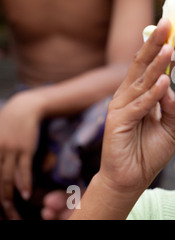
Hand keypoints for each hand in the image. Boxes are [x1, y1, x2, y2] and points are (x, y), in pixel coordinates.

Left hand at [0, 91, 43, 218]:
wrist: (25, 108)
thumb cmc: (9, 123)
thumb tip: (1, 169)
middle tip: (1, 213)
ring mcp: (10, 150)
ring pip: (7, 178)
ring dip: (10, 195)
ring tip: (11, 209)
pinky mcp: (24, 148)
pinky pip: (23, 169)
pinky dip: (24, 183)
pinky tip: (25, 193)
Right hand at [97, 18, 174, 195]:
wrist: (130, 179)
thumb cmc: (148, 151)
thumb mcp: (170, 128)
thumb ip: (173, 109)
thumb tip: (174, 90)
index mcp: (141, 93)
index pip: (154, 65)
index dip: (167, 48)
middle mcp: (129, 95)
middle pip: (143, 64)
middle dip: (157, 42)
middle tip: (168, 22)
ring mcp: (122, 107)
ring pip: (142, 81)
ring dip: (156, 63)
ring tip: (169, 46)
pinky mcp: (118, 122)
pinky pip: (139, 106)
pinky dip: (151, 94)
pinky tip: (163, 82)